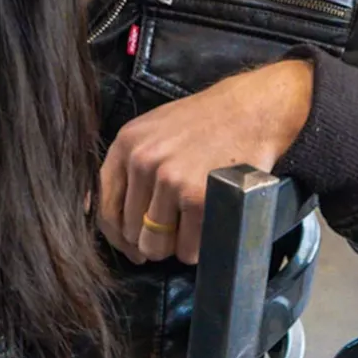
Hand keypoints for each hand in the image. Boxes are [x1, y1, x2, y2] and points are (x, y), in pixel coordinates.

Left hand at [98, 58, 314, 265]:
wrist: (254, 110)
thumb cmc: (207, 123)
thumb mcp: (153, 131)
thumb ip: (128, 166)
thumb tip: (103, 212)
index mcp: (126, 145)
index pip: (104, 208)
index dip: (118, 235)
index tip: (132, 245)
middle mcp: (142, 162)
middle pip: (131, 231)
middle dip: (151, 240)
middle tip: (174, 232)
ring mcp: (170, 181)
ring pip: (157, 245)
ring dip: (175, 247)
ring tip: (193, 229)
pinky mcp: (198, 198)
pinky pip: (188, 248)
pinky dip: (198, 248)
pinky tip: (208, 228)